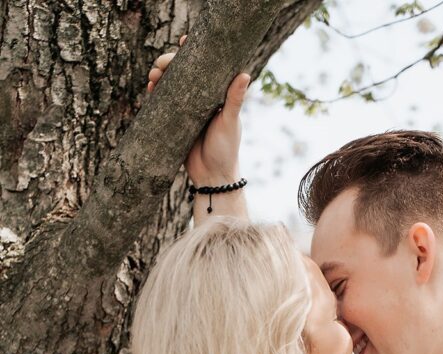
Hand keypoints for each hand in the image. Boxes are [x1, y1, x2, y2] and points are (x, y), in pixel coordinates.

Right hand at [147, 35, 249, 185]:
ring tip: (153, 76)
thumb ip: (235, 99)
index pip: (204, 67)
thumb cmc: (226, 150)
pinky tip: (150, 89)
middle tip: (161, 64)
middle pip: (181, 73)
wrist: (212, 177)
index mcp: (215, 94)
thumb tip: (245, 73)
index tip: (184, 40)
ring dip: (159, 76)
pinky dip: (154, 94)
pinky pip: (161, 104)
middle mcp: (200, 99)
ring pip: (169, 85)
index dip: (192, 52)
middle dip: (169, 63)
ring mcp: (185, 110)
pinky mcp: (174, 122)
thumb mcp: (229, 122)